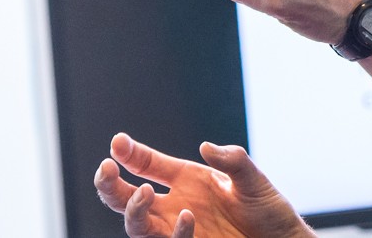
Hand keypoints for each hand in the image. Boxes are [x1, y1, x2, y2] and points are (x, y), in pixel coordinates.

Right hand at [94, 133, 314, 237]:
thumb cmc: (265, 208)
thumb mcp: (252, 180)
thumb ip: (233, 161)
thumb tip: (206, 147)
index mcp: (186, 179)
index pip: (147, 164)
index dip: (129, 154)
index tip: (117, 142)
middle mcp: (175, 205)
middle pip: (126, 197)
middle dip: (109, 185)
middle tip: (106, 171)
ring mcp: (179, 229)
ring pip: (137, 225)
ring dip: (132, 211)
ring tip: (142, 192)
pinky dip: (176, 232)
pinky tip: (187, 216)